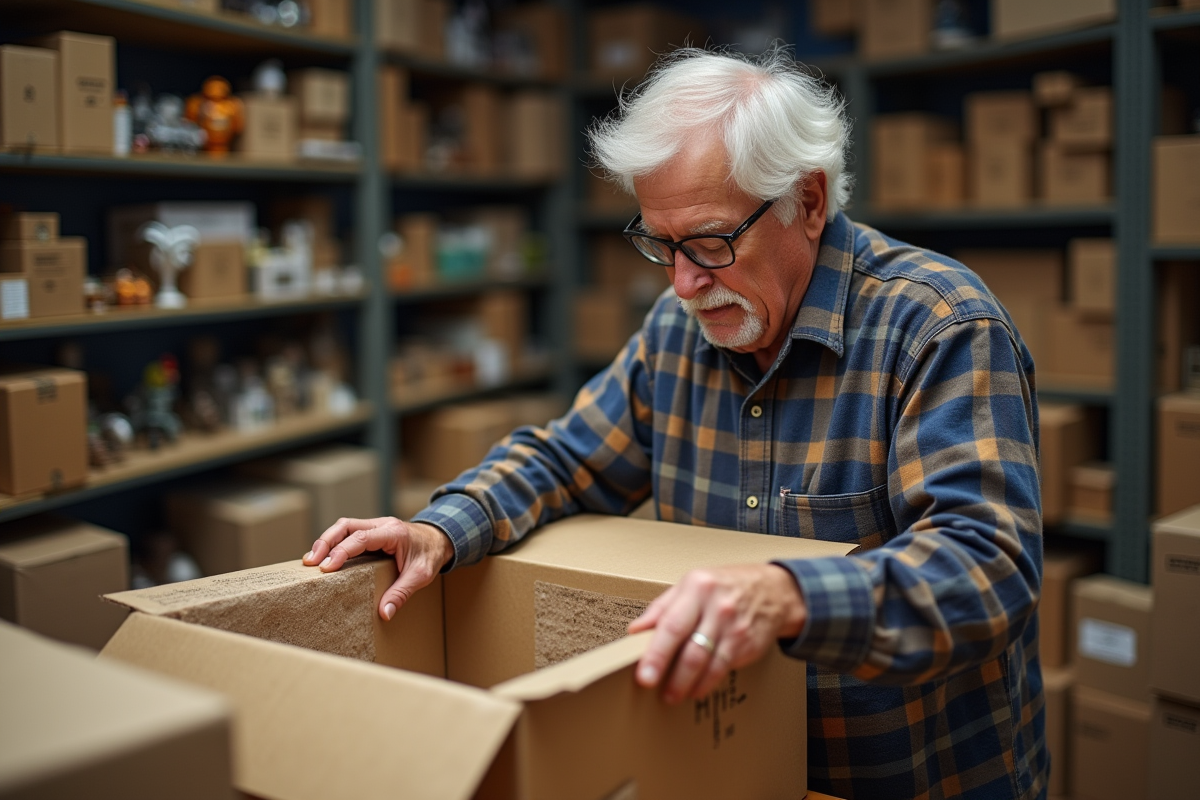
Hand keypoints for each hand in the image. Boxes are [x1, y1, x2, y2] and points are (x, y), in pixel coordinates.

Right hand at [303, 517, 453, 620]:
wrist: (441, 539)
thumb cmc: (431, 556)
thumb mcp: (421, 576)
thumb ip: (401, 593)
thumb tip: (385, 614)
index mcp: (393, 532)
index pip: (360, 538)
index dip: (341, 551)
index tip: (326, 568)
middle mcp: (382, 524)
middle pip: (346, 525)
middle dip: (325, 542)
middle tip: (310, 563)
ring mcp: (375, 525)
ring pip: (344, 526)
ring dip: (326, 541)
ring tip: (311, 560)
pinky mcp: (372, 531)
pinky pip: (348, 532)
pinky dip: (334, 543)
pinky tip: (324, 557)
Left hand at [627, 564, 806, 703]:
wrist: (772, 590)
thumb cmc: (724, 586)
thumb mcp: (691, 585)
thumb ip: (662, 608)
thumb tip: (636, 630)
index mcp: (697, 588)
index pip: (672, 625)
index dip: (656, 653)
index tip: (644, 675)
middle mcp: (718, 608)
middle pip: (691, 650)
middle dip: (672, 676)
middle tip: (656, 691)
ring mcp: (736, 628)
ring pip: (708, 664)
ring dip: (688, 685)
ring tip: (673, 695)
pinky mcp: (748, 645)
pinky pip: (723, 669)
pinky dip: (707, 683)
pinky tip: (695, 689)